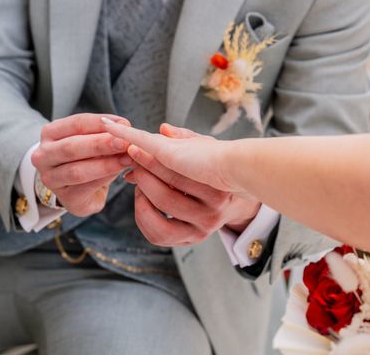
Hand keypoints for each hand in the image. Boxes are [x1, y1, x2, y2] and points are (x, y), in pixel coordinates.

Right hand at [31, 113, 133, 216]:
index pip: (76, 124)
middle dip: (101, 144)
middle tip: (124, 142)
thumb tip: (124, 127)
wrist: (80, 188)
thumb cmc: (88, 156)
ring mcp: (50, 178)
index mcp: (50, 133)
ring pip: (77, 171)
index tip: (124, 124)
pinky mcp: (65, 197)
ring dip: (106, 164)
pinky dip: (105, 178)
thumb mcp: (93, 140)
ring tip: (127, 158)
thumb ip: (105, 133)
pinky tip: (121, 172)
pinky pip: (85, 187)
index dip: (101, 123)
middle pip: (72, 147)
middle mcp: (43, 155)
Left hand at [112, 123, 259, 245]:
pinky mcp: (189, 240)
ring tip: (138, 182)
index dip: (151, 159)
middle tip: (132, 163)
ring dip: (141, 200)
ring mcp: (200, 231)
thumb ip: (186, 138)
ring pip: (159, 221)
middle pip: (166, 198)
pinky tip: (142, 200)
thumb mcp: (207, 148)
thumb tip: (163, 130)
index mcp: (217, 190)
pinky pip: (158, 236)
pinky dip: (144, 218)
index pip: (177, 173)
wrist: (237, 199)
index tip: (134, 147)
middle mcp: (211, 214)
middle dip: (143, 178)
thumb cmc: (217, 167)